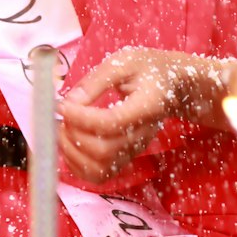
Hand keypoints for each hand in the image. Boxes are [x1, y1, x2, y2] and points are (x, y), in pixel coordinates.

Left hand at [59, 48, 186, 183]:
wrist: (174, 87)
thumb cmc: (149, 70)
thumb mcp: (125, 62)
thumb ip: (96, 80)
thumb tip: (70, 101)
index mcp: (146, 106)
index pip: (111, 123)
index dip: (81, 117)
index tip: (63, 105)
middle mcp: (142, 135)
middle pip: (104, 150)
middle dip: (73, 135)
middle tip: (62, 116)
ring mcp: (135, 150)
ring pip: (100, 169)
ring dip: (73, 154)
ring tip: (63, 130)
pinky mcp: (126, 157)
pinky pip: (101, 175)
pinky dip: (79, 166)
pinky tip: (70, 145)